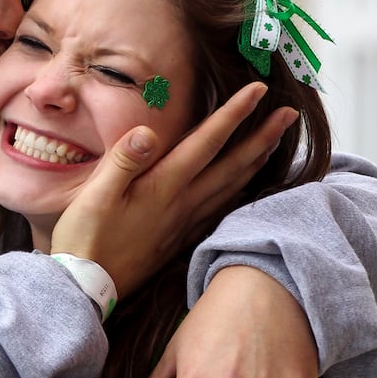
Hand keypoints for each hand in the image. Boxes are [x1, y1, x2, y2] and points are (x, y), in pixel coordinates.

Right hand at [50, 82, 297, 295]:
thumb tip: (148, 131)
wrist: (88, 288)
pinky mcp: (180, 238)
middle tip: (290, 114)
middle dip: (263, 136)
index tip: (259, 89)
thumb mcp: (94, 196)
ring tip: (275, 143)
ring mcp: (185, 223)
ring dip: (257, 162)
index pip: (207, 142)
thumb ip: (123, 161)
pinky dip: (241, 192)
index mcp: (163, 186)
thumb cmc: (86, 239)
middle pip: (233, 165)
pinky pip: (222, 209)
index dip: (234, 113)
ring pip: (232, 188)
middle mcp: (182, 203)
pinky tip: (245, 189)